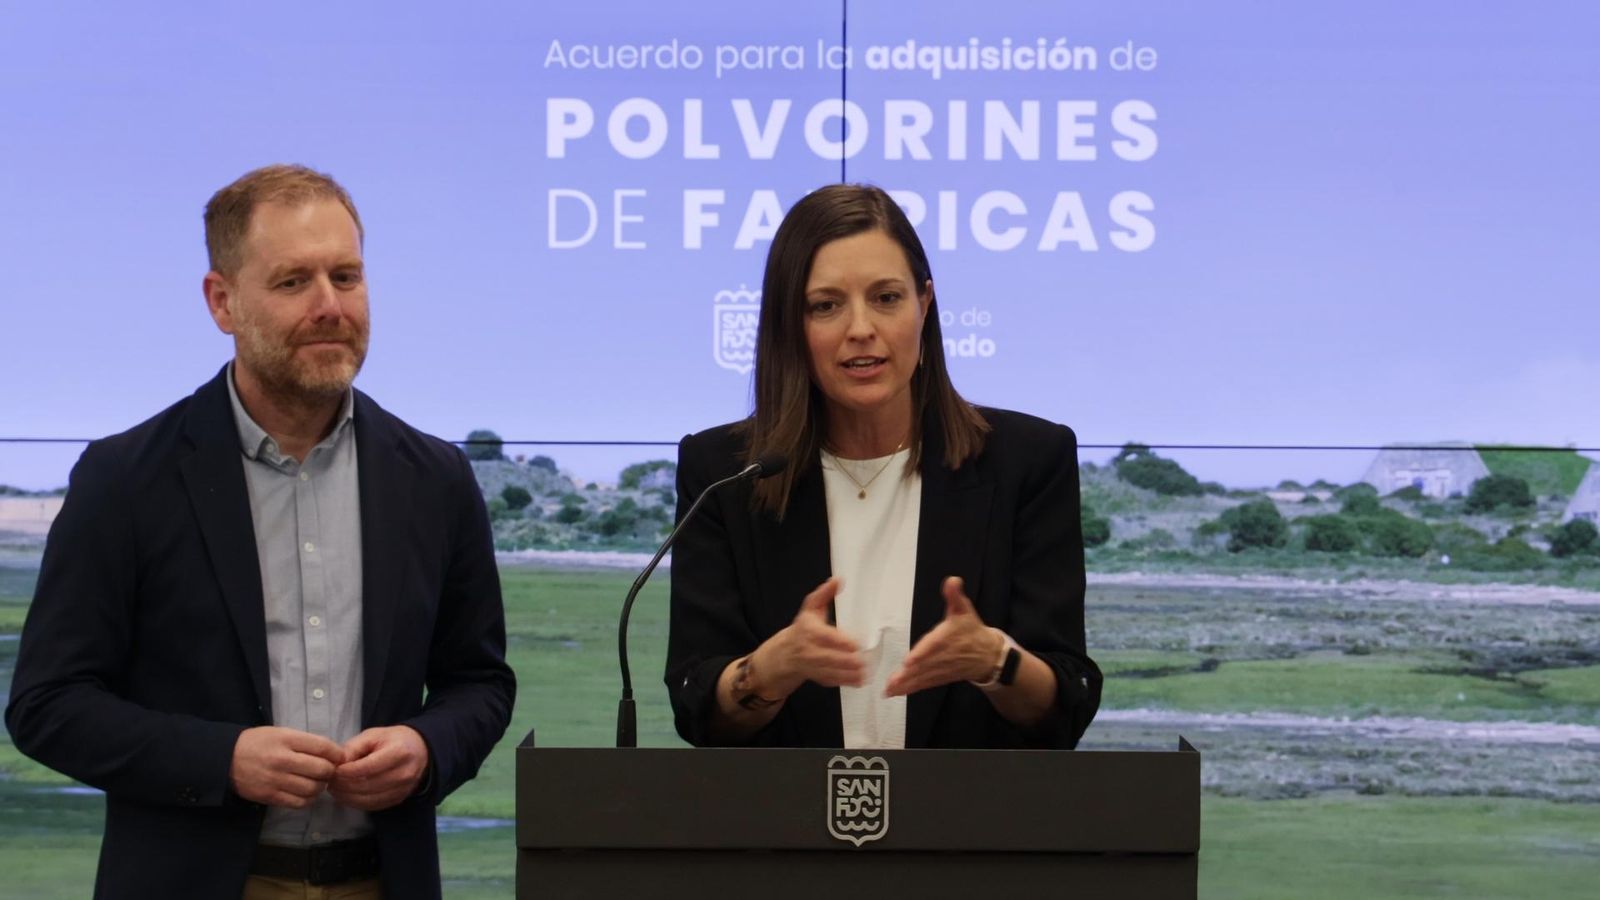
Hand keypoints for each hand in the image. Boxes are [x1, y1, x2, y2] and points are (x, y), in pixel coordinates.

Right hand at [230, 727, 346, 808]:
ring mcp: (276, 780)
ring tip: (317, 782)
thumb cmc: (257, 743)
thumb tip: (332, 754)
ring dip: (320, 787)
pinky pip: (299, 802)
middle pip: (322, 769)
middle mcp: (282, 760)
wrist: (225, 759)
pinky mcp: (270, 796)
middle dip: (330, 771)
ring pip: (313, 788)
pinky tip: (306, 793)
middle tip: (328, 771)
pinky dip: (308, 799)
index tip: (339, 757)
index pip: (323, 747)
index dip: (337, 754)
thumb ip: (305, 742)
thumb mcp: (280, 733)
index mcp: (286, 739)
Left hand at [329, 725, 429, 811]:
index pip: (367, 767)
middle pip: (367, 786)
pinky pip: (373, 806)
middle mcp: (404, 773)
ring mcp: (403, 789)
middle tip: (329, 782)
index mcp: (399, 752)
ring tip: (335, 790)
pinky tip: (346, 797)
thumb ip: (353, 748)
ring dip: (347, 797)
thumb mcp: (373, 735)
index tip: (332, 771)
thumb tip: (336, 765)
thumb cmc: (393, 740)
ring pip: (368, 800)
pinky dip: (356, 803)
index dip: (346, 772)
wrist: (419, 750)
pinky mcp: (399, 799)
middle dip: (343, 786)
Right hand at [752, 577, 864, 696]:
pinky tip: (858, 682)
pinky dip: (843, 682)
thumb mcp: (810, 609)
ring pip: (830, 671)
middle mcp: (807, 649)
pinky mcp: (815, 676)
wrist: (783, 654)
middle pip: (828, 657)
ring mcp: (810, 665)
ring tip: (865, 674)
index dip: (840, 641)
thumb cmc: (802, 629)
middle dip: (846, 661)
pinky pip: (829, 680)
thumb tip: (838, 580)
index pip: (825, 636)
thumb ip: (825, 594)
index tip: (855, 644)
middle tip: (864, 662)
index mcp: (808, 630)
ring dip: (848, 674)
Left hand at [885, 577, 999, 696]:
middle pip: (923, 666)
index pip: (933, 646)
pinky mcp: (938, 678)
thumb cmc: (971, 629)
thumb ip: (955, 595)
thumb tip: (952, 581)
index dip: (921, 654)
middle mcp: (942, 656)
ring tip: (888, 690)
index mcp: (947, 638)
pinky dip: (909, 689)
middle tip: (891, 681)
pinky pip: (923, 684)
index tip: (909, 661)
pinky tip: (894, 693)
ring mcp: (940, 669)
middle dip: (908, 675)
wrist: (987, 654)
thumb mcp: (964, 609)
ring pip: (922, 678)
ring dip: (905, 685)